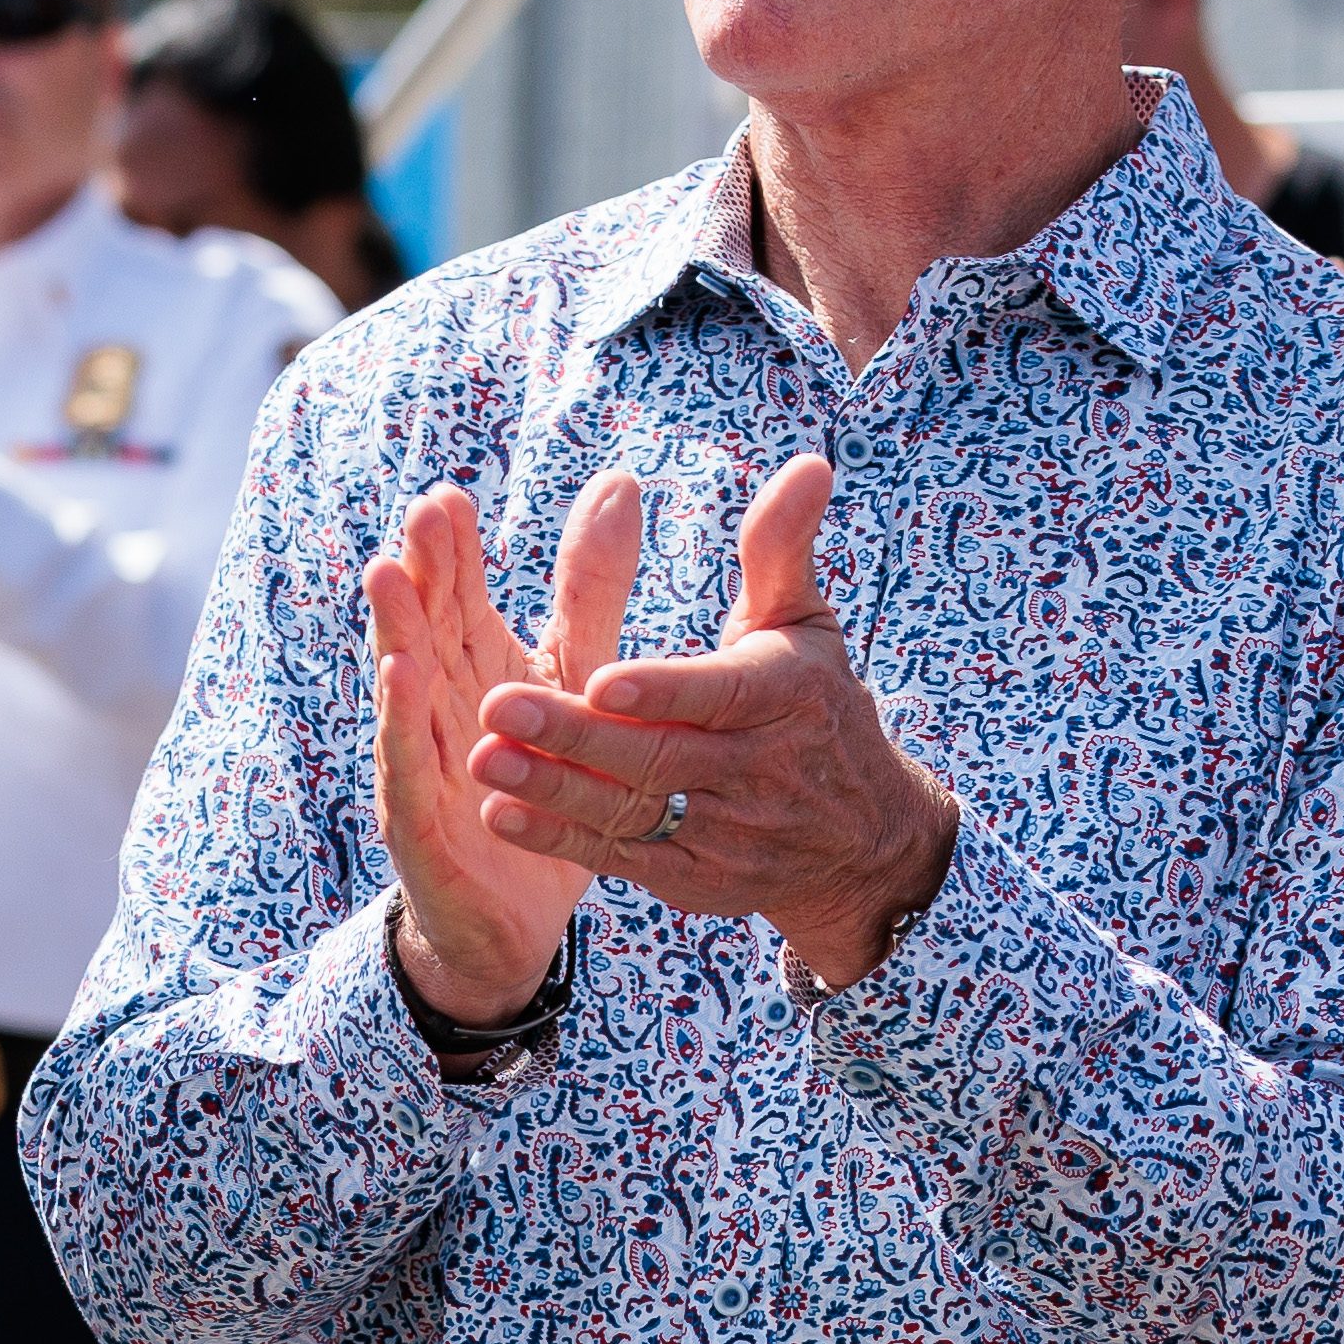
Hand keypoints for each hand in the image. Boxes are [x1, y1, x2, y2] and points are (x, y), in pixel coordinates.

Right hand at [363, 473, 631, 1023]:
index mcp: (473, 669)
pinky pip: (409, 765)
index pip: (457, 598)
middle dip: (420, 570)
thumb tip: (618, 484)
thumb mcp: (577, 678)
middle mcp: (437, 707)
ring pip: (404, 687)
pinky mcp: (418, 820)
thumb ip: (590, 590)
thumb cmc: (540, 784)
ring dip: (395, 631)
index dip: (452, 552)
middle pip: (425, 628)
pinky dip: (402, 721)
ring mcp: (420, 763)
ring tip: (387, 575)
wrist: (520, 916)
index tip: (452, 497)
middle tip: (423, 513)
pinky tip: (401, 678)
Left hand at [465, 453, 960, 990]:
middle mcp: (760, 769)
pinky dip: (563, 839)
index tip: (599, 679)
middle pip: (658, 755)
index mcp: (784, 697)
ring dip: (554, 791)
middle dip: (574, 735)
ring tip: (480, 759)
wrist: (862, 840)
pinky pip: (624, 858)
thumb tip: (808, 463)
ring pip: (633, 811)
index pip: (718, 694)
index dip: (661, 691)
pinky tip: (503, 814)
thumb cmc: (815, 705)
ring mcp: (729, 832)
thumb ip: (780, 548)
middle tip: (496, 707)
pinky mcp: (698, 879)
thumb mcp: (804, 624)